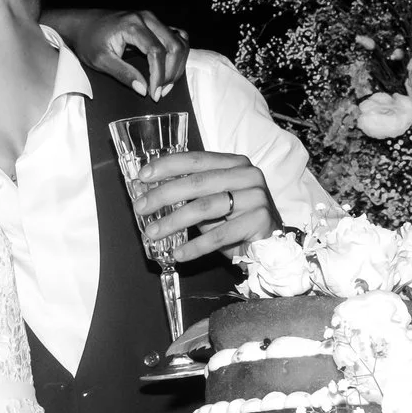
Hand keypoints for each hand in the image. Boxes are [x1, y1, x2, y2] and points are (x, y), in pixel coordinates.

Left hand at [49, 8, 189, 97]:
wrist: (82, 24)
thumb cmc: (88, 41)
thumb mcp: (101, 61)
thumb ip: (123, 74)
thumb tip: (144, 90)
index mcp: (133, 24)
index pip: (157, 52)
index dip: (159, 76)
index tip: (154, 94)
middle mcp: (147, 18)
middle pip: (174, 46)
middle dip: (171, 73)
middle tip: (160, 92)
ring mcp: (152, 19)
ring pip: (179, 41)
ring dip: (177, 65)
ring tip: (165, 84)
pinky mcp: (154, 24)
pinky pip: (177, 37)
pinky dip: (178, 54)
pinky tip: (170, 69)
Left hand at [131, 150, 278, 261]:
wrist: (271, 244)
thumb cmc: (236, 220)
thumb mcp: (214, 199)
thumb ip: (190, 193)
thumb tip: (149, 193)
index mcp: (234, 163)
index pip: (196, 159)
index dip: (167, 166)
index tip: (143, 177)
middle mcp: (247, 175)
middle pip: (197, 182)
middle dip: (163, 195)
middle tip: (140, 207)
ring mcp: (255, 197)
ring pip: (205, 208)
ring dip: (173, 222)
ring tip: (153, 233)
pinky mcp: (259, 221)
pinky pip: (219, 235)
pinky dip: (195, 246)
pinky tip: (179, 253)